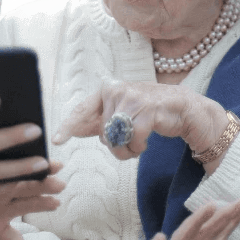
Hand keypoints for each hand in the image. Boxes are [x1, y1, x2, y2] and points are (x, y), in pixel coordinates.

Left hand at [53, 80, 229, 167]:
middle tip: (129, 141)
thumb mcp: (122, 114)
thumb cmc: (149, 112)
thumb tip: (73, 129)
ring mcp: (133, 98)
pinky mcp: (148, 109)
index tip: (56, 140)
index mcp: (107, 90)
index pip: (83, 109)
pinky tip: (146, 141)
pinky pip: (134, 141)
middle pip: (103, 133)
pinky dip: (139, 148)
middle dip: (115, 145)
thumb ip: (99, 121)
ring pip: (116, 139)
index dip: (69, 126)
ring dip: (128, 149)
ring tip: (138, 142)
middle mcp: (117, 90)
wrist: (183, 109)